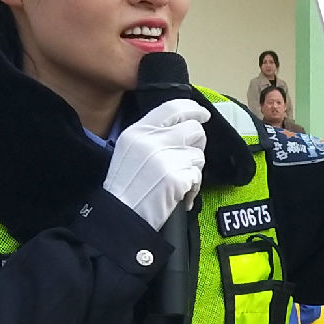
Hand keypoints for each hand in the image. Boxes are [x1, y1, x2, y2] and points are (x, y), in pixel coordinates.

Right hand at [102, 104, 207, 231]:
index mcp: (138, 130)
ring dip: (194, 169)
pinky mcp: (175, 177)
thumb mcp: (130, 150)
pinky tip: (180, 195)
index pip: (173, 107)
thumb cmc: (126, 186)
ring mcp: (165, 158)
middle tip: (189, 159)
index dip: (193, 109)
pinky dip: (193, 188)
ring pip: (199, 154)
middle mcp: (151, 140)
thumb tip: (183, 127)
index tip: (203, 115)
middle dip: (198, 144)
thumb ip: (152, 135)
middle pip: (194, 129)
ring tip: (179, 182)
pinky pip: (198, 176)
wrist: (121, 215)